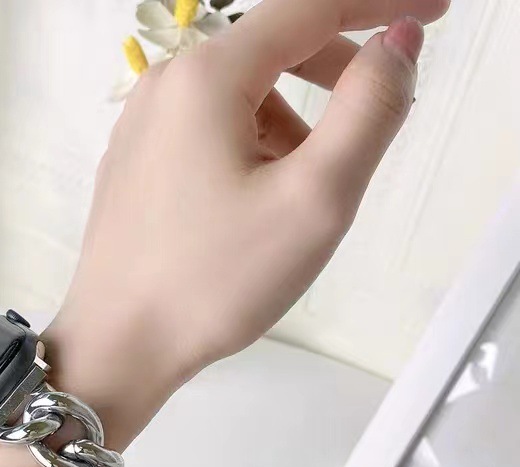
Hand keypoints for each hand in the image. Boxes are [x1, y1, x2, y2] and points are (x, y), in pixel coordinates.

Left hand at [45, 0, 448, 448]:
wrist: (118, 346)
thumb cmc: (215, 281)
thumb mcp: (314, 198)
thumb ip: (369, 109)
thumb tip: (397, 40)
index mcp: (206, 77)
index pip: (310, 8)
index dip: (381, 4)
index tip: (434, 14)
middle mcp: (163, 85)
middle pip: (269, 49)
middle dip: (332, 74)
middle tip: (372, 122)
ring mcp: (139, 127)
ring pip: (238, 99)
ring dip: (289, 127)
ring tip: (298, 199)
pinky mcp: (133, 167)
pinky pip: (206, 134)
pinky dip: (249, 150)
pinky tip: (250, 210)